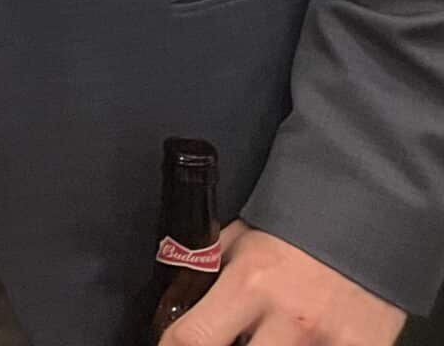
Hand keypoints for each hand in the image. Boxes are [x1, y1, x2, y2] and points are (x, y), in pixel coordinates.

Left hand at [162, 222, 403, 345]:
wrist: (371, 216)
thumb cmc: (300, 227)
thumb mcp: (241, 239)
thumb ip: (210, 271)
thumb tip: (179, 299)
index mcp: (249, 284)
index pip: (193, 338)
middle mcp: (289, 319)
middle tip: (226, 337)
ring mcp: (329, 341)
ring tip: (265, 336)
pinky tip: (301, 340)